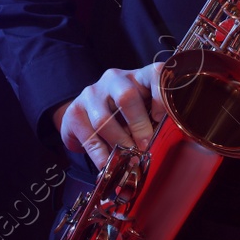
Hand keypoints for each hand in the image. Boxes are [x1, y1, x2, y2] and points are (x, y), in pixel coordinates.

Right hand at [51, 62, 165, 169]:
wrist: (86, 115)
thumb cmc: (124, 115)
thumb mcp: (143, 111)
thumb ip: (153, 120)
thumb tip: (164, 146)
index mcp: (138, 76)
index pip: (155, 73)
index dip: (160, 95)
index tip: (161, 118)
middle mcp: (115, 79)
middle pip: (126, 96)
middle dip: (138, 125)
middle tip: (144, 146)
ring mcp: (92, 93)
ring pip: (104, 119)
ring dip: (118, 143)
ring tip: (127, 158)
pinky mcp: (75, 110)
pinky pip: (89, 136)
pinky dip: (100, 155)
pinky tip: (107, 165)